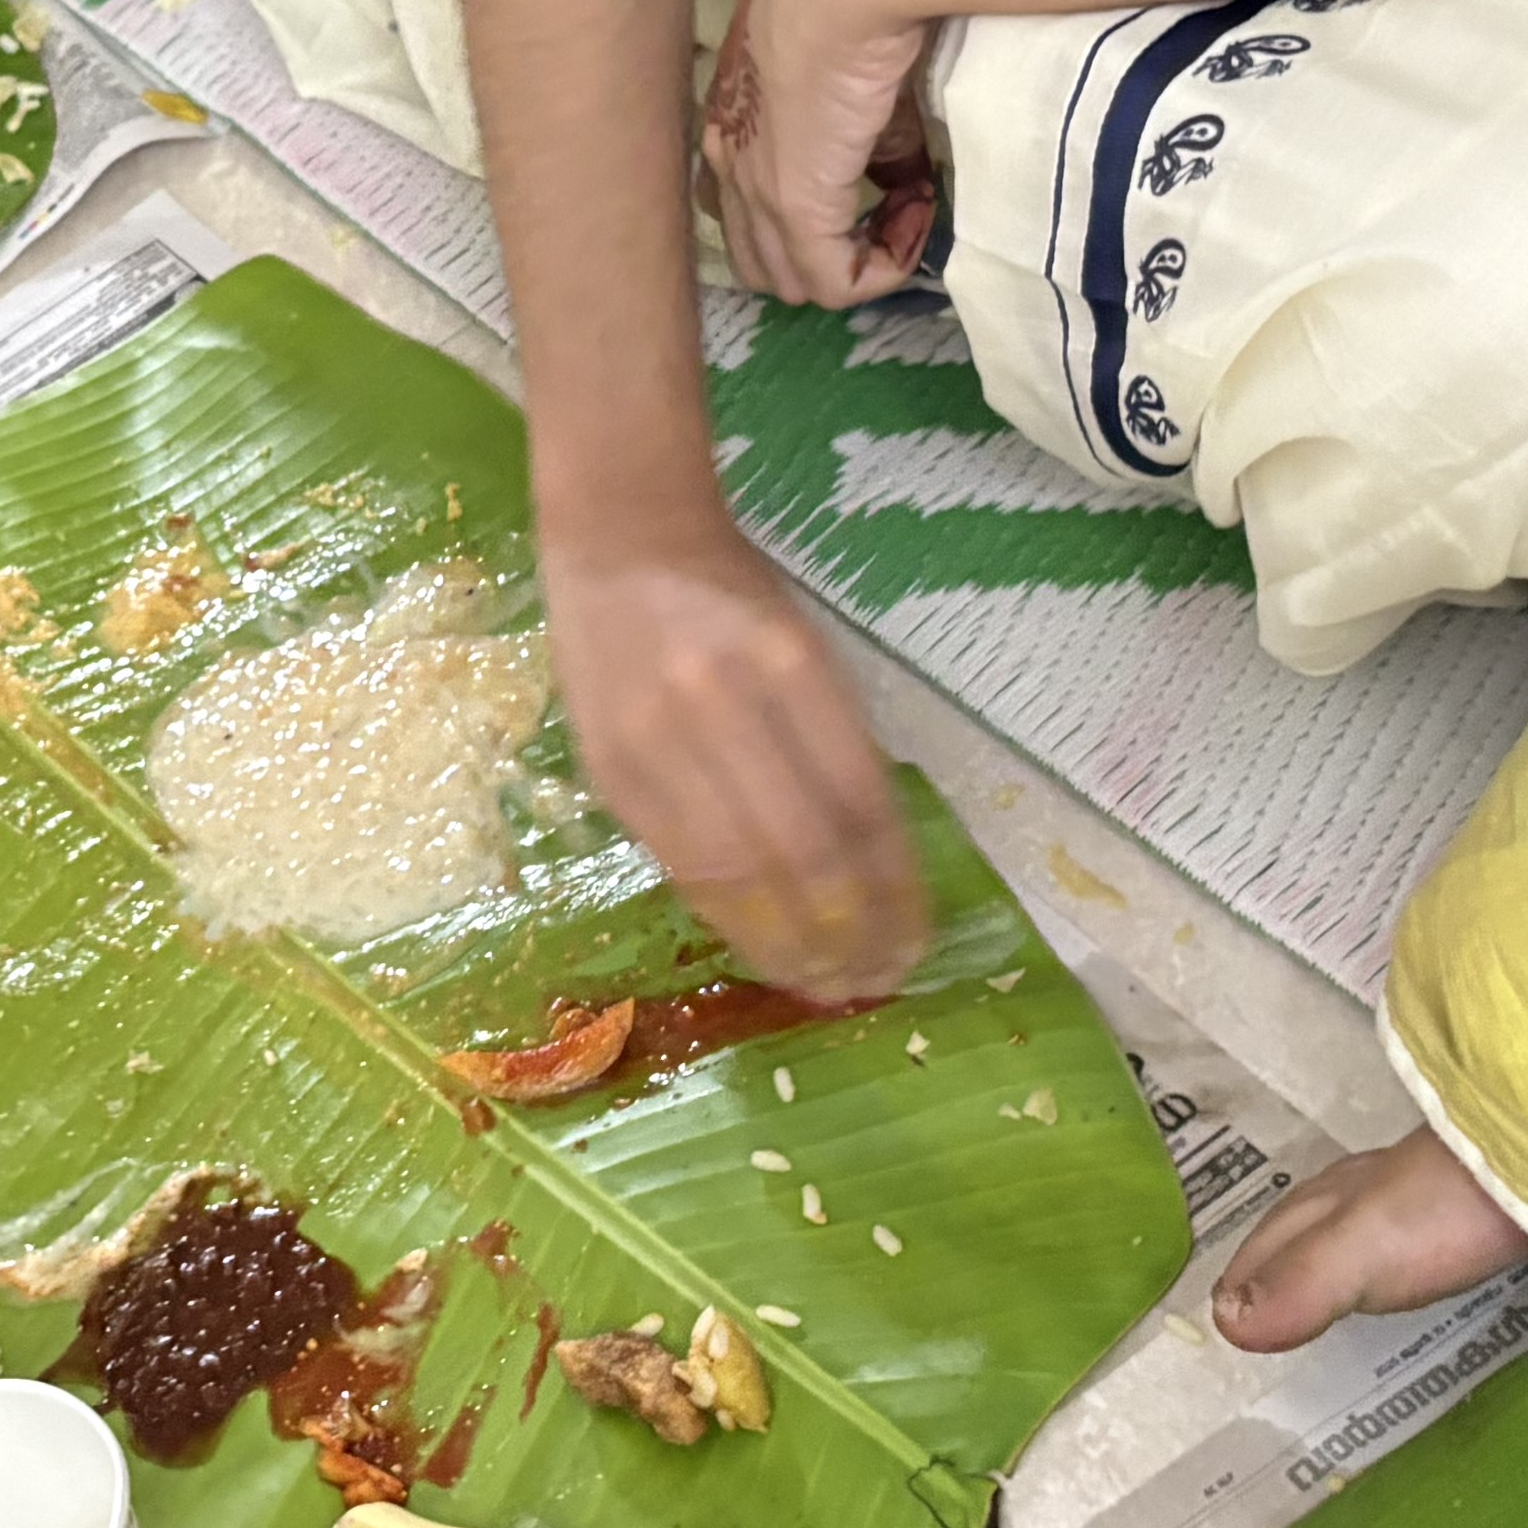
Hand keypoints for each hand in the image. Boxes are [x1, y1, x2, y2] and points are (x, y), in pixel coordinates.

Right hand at [543, 510, 927, 1001]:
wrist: (620, 541)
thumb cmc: (731, 594)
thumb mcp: (804, 649)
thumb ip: (832, 747)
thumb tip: (869, 870)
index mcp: (792, 667)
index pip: (858, 805)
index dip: (892, 888)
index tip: (917, 939)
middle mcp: (723, 705)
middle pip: (802, 852)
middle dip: (848, 933)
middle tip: (878, 980)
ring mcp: (657, 741)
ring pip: (737, 875)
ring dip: (790, 944)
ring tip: (828, 986)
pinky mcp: (611, 771)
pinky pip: (680, 866)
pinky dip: (729, 919)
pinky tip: (763, 948)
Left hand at [700, 0, 948, 304]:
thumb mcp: (855, 71)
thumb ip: (874, 134)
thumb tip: (907, 176)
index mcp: (731, 118)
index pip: (741, 208)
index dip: (810, 217)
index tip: (880, 180)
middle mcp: (727, 158)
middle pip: (762, 259)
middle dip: (829, 255)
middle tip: (894, 210)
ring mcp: (754, 185)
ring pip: (790, 279)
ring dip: (856, 262)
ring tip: (909, 209)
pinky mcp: (796, 203)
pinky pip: (835, 281)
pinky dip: (884, 265)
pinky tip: (918, 214)